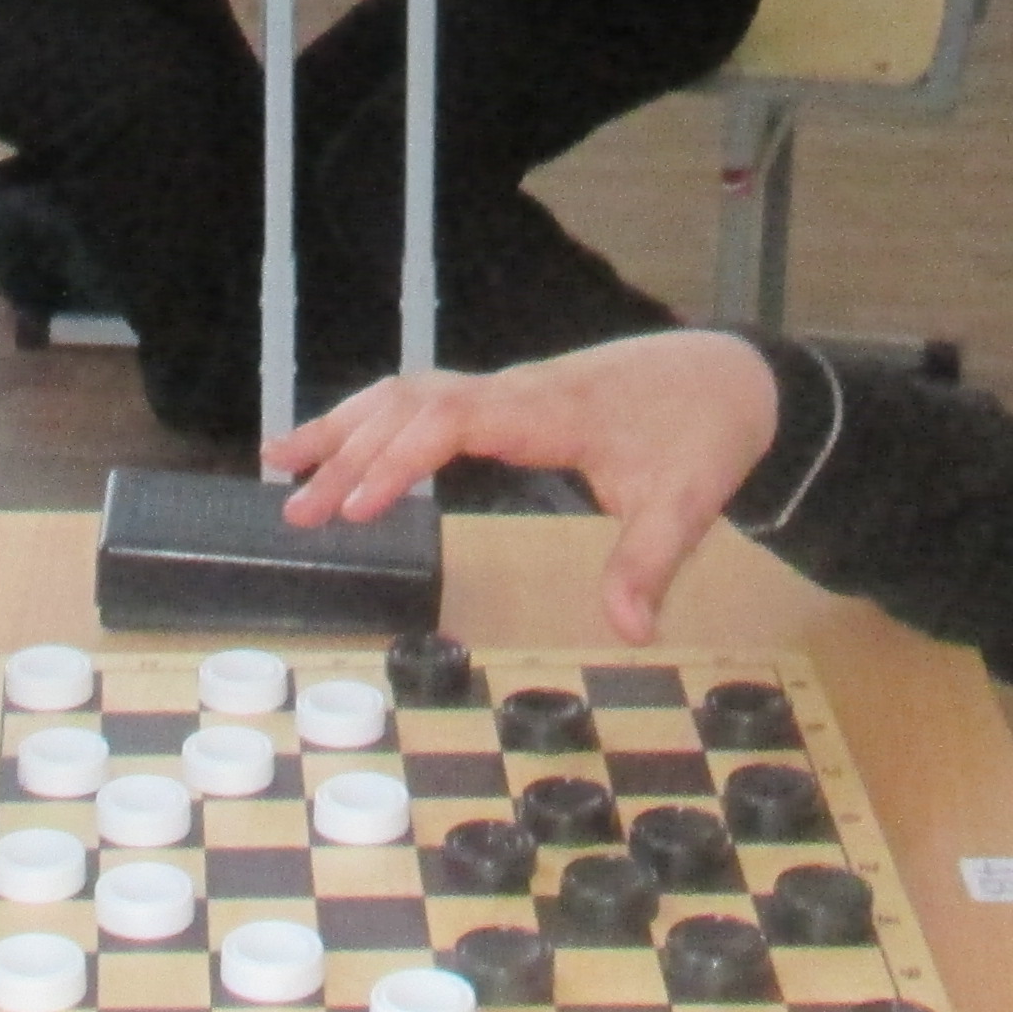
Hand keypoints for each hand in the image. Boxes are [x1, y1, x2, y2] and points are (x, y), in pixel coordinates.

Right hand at [269, 332, 781, 640]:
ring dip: (345, 427)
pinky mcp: (507, 398)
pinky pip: (425, 399)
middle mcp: (514, 391)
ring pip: (406, 392)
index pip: (448, 420)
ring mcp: (506, 390)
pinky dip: (376, 419)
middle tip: (298, 513)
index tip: (354, 506)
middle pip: (407, 403)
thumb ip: (648, 566)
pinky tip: (339, 445)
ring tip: (282, 466)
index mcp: (546, 412)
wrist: (730, 379)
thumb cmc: (703, 435)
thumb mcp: (685, 507)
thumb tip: (630, 633)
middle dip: (346, 453)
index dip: (395, 459)